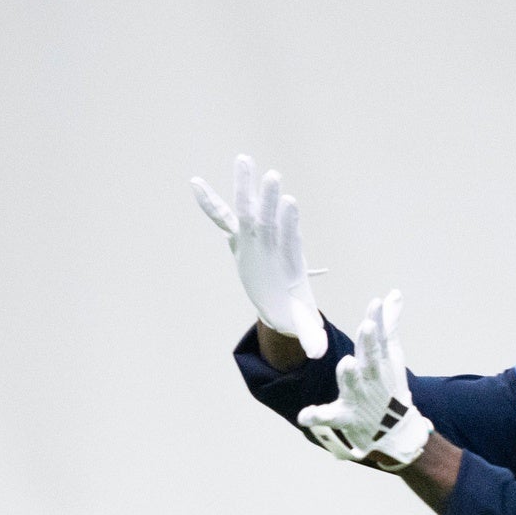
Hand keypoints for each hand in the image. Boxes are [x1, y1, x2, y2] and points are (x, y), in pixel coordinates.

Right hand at [190, 154, 328, 357]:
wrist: (285, 303)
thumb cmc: (294, 312)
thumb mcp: (303, 325)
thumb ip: (311, 336)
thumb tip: (321, 354)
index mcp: (288, 262)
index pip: (291, 239)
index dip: (291, 222)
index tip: (291, 203)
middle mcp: (272, 244)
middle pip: (270, 218)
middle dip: (269, 198)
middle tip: (272, 175)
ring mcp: (255, 239)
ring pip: (248, 210)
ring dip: (244, 186)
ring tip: (243, 160)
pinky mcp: (240, 240)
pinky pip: (223, 219)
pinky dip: (210, 203)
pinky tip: (195, 183)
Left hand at [298, 291, 433, 469]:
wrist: (394, 430)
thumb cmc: (389, 385)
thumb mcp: (390, 354)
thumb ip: (388, 323)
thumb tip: (394, 293)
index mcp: (378, 361)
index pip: (379, 337)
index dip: (377, 319)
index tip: (376, 302)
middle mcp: (370, 377)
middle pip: (370, 358)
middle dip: (369, 343)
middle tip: (368, 326)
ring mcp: (358, 397)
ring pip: (352, 384)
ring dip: (350, 375)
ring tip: (347, 363)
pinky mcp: (345, 416)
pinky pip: (329, 416)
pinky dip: (317, 416)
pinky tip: (303, 416)